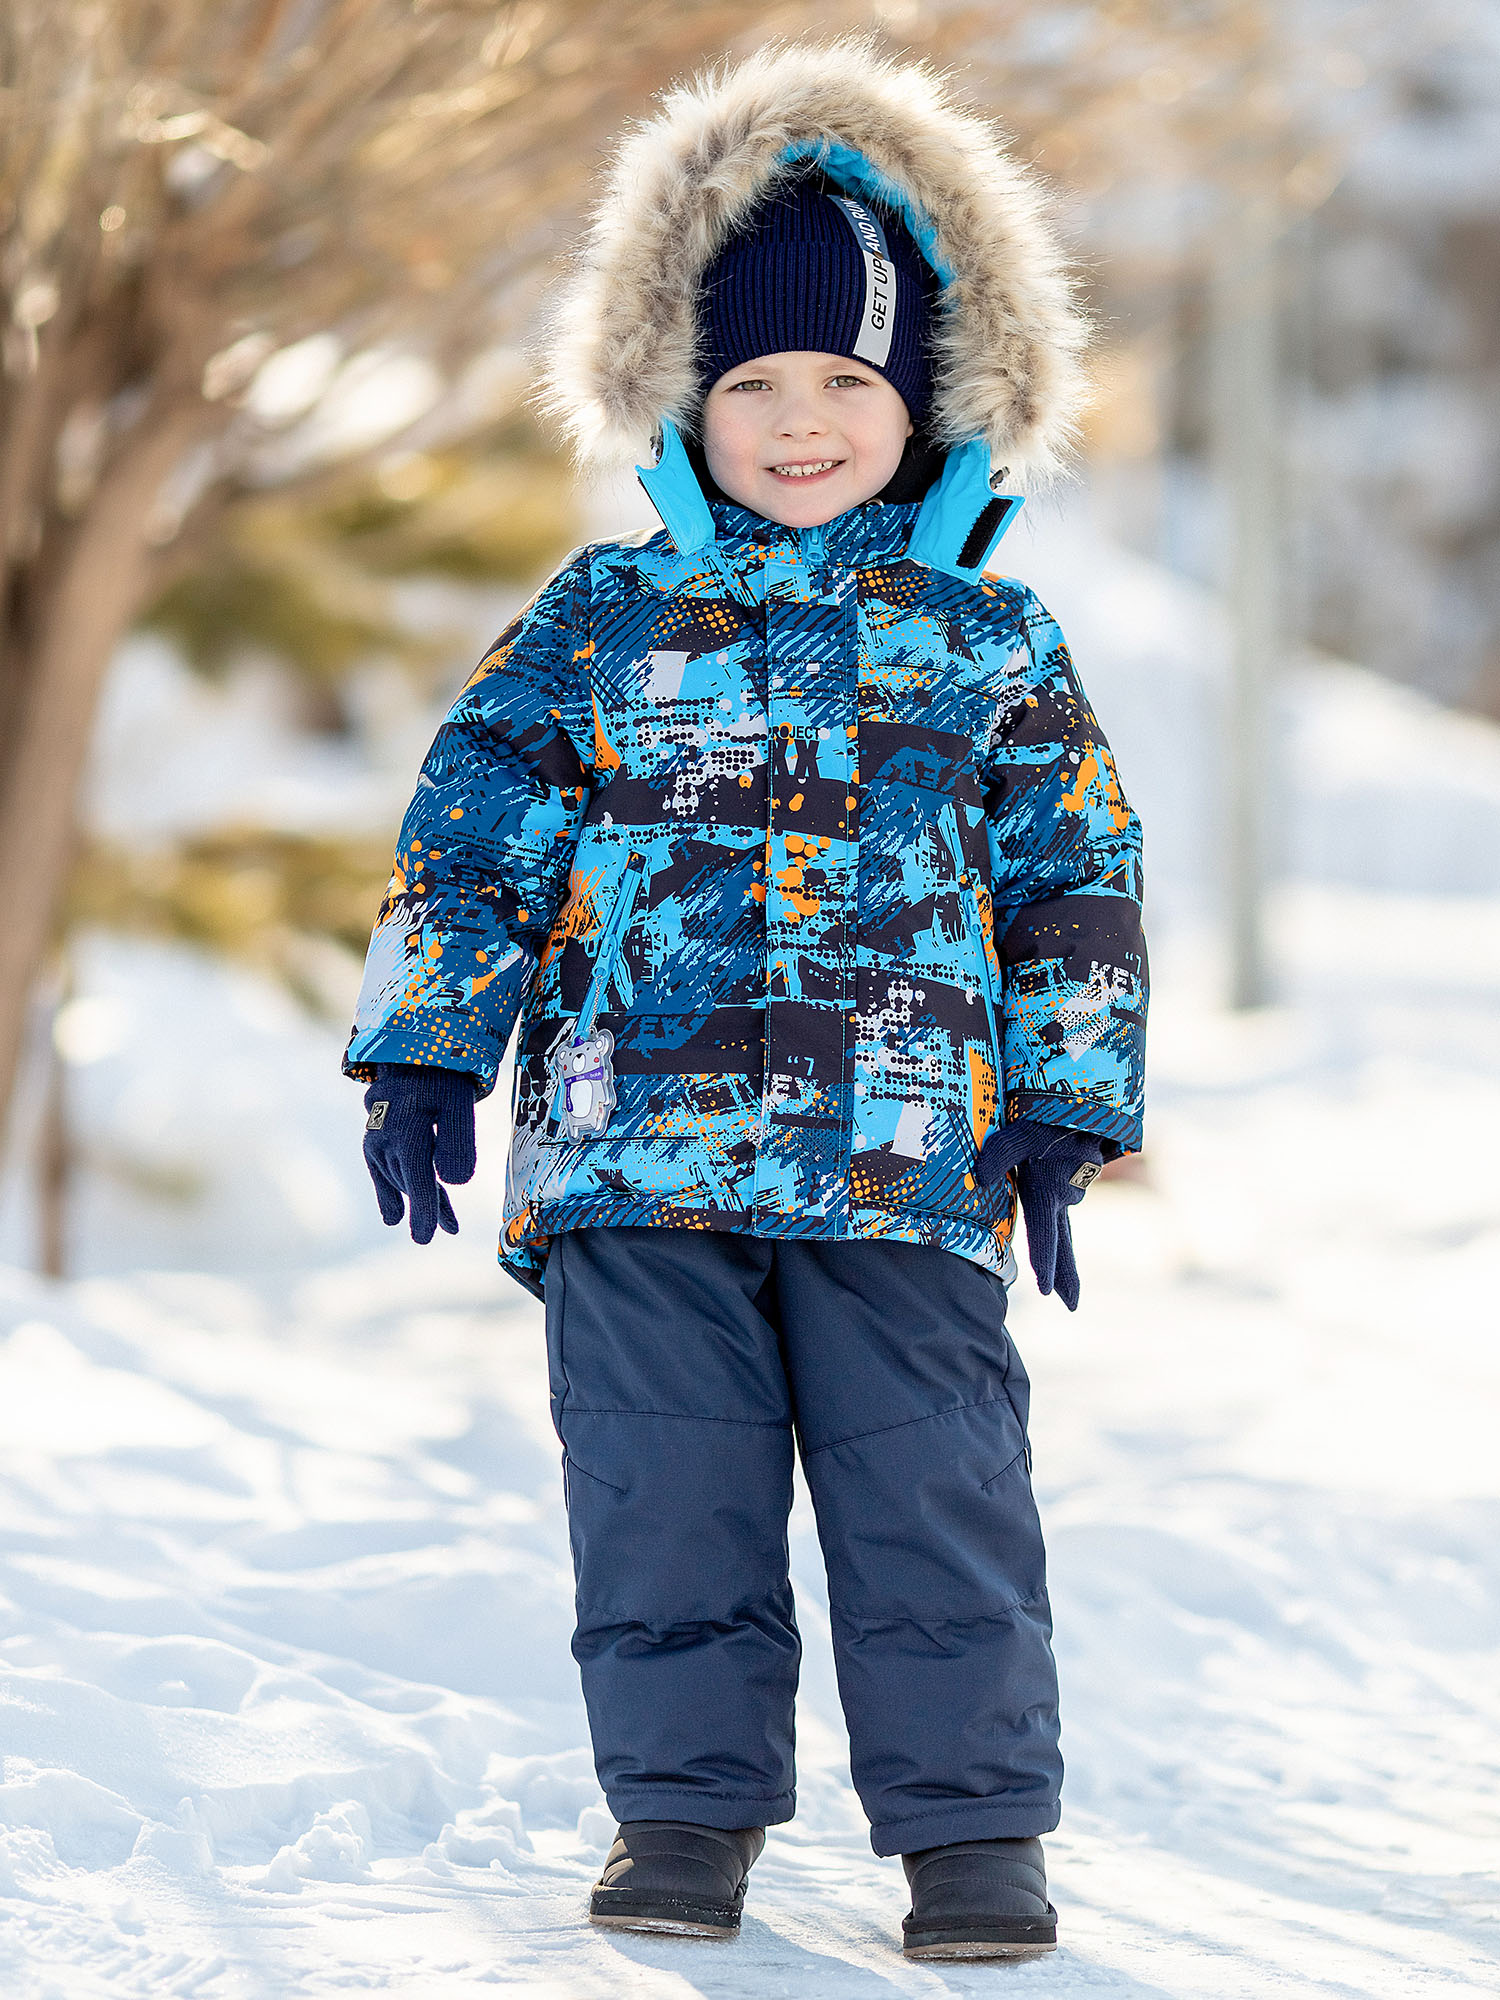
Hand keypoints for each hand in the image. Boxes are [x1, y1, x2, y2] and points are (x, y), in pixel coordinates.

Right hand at [362, 1063, 477, 1242]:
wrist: (409, 1055)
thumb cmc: (441, 1079)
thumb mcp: (459, 1104)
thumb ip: (457, 1142)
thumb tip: (453, 1183)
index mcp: (407, 1130)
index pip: (418, 1180)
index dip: (424, 1211)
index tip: (424, 1238)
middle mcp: (385, 1140)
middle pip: (412, 1184)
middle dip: (429, 1209)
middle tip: (450, 1229)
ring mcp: (375, 1142)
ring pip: (401, 1180)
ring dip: (421, 1199)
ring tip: (445, 1221)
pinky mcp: (373, 1143)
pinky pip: (382, 1175)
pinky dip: (390, 1195)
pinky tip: (393, 1217)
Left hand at [975, 1117, 1104, 1309]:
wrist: (1083, 1099)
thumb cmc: (1045, 1117)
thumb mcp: (1016, 1134)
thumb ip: (996, 1158)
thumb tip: (979, 1178)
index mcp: (1048, 1193)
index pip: (1046, 1239)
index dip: (1046, 1267)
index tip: (1047, 1294)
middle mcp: (1065, 1197)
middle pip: (1064, 1245)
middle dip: (1067, 1277)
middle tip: (1071, 1306)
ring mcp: (1077, 1187)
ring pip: (1061, 1211)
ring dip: (1053, 1207)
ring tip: (1044, 1181)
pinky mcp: (1081, 1176)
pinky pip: (1066, 1192)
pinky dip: (1059, 1194)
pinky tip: (1056, 1175)